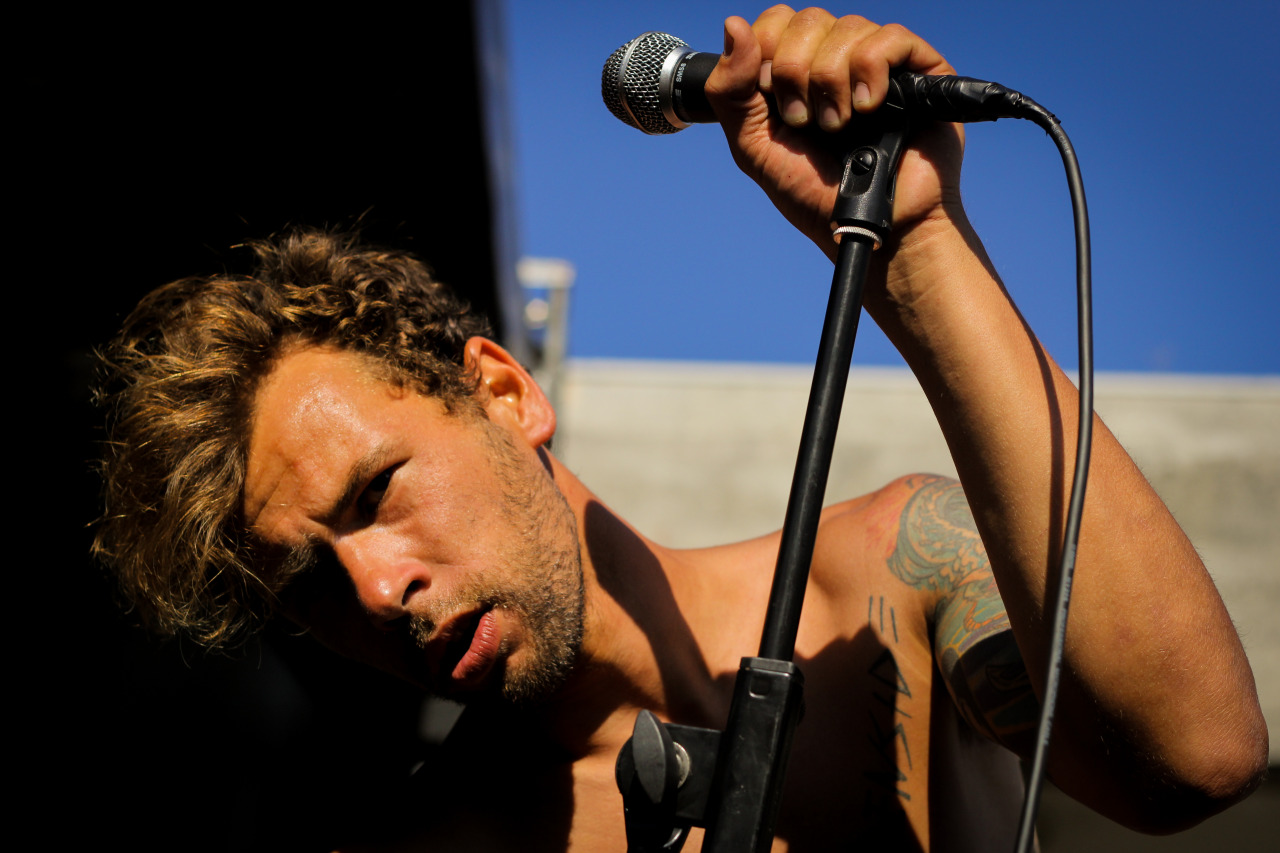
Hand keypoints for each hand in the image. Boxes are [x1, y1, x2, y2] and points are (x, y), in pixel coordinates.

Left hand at [704, 7, 964, 258]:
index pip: (775, 22)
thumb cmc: (815, 195)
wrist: (870, 227)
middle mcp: (835, 60)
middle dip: (796, 72)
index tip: (776, 104)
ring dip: (832, 81)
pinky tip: (868, 108)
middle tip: (807, 122)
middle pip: (806, 19)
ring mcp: (877, 62)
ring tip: (840, 126)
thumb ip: (730, 91)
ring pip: (846, 26)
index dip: (767, 54)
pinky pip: (888, 37)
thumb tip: (733, 25)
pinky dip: (870, 71)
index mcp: (795, 72)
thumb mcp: (754, 146)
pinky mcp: (919, 69)